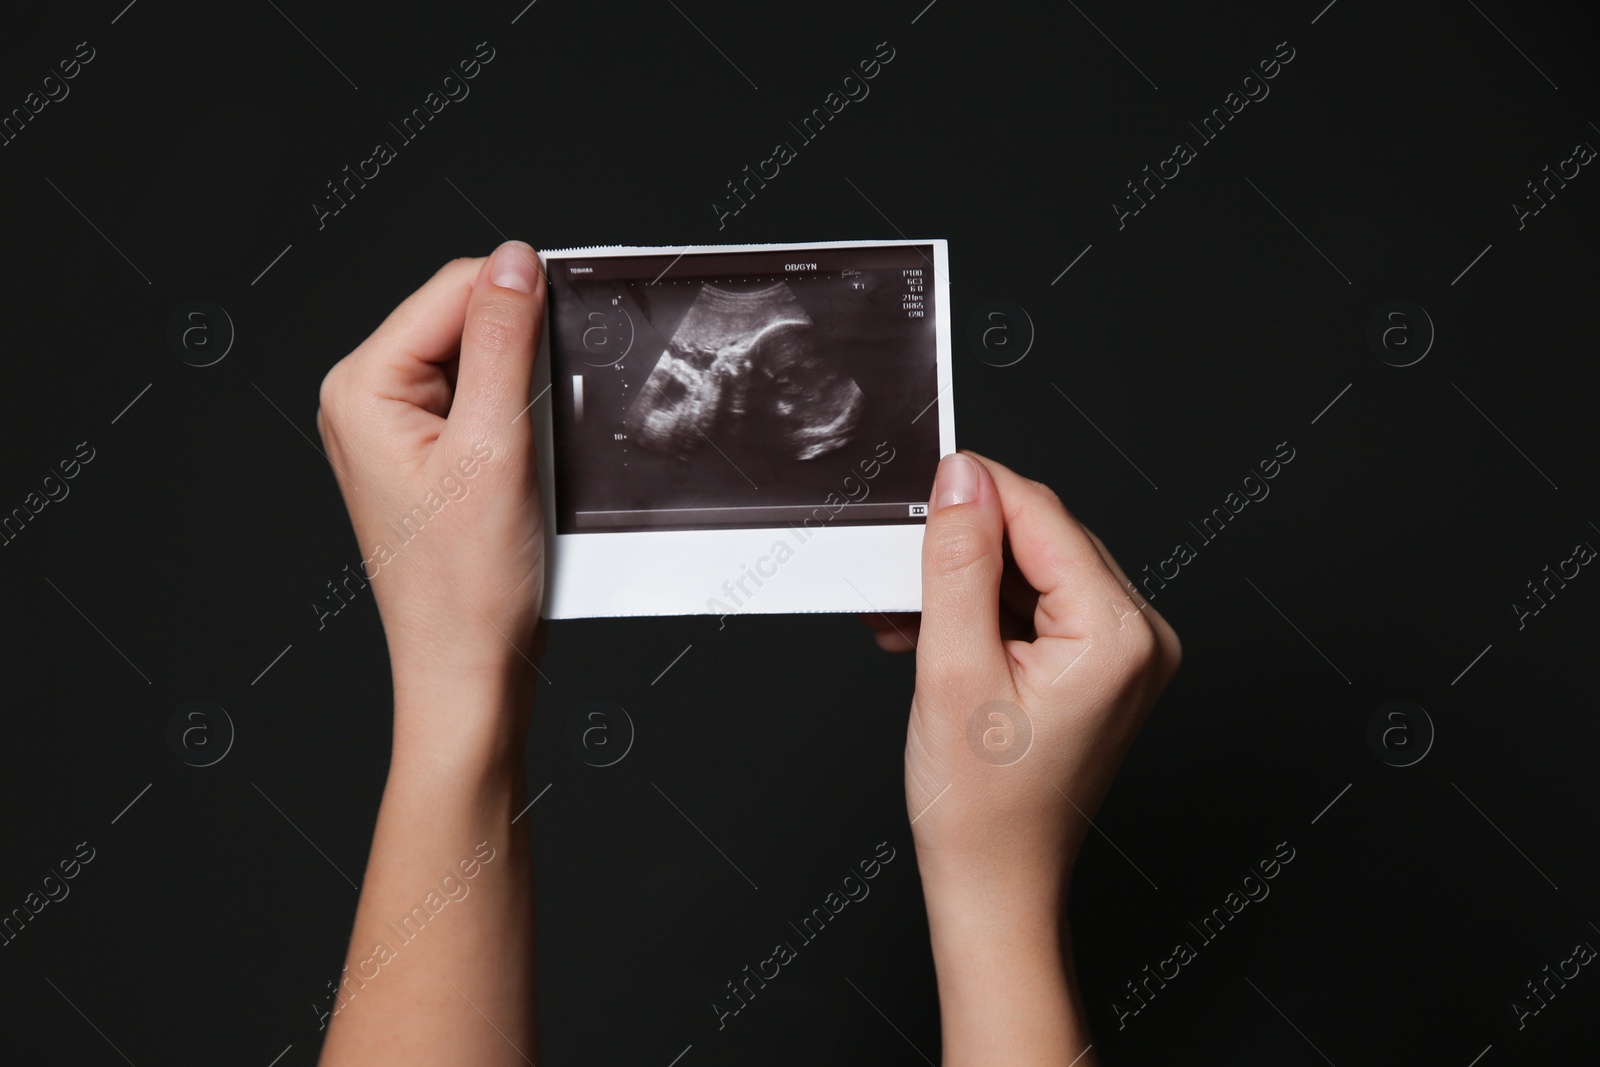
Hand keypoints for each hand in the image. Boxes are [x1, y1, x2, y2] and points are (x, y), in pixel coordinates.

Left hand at [316, 242, 547, 701]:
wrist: (467, 669)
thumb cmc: (468, 585)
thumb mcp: (495, 447)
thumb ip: (503, 341)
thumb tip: (516, 260)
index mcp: (362, 386)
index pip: (453, 288)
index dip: (522, 299)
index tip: (571, 334)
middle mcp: (364, 399)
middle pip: (463, 317)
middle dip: (519, 350)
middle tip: (541, 417)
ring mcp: (391, 428)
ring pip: (478, 358)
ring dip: (520, 387)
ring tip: (527, 452)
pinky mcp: (423, 453)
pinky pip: (478, 399)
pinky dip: (515, 416)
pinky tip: (524, 463)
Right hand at [864, 450, 1180, 1063]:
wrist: (995, 884)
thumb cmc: (981, 807)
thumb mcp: (952, 669)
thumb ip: (956, 562)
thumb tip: (961, 478)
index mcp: (1116, 634)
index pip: (1042, 515)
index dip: (971, 493)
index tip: (914, 490)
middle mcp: (1138, 637)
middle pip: (1040, 538)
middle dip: (963, 547)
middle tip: (897, 572)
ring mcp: (1123, 654)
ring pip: (1033, 570)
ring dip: (964, 583)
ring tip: (908, 620)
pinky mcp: (1099, 667)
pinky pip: (1038, 607)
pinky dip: (982, 612)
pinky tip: (933, 633)